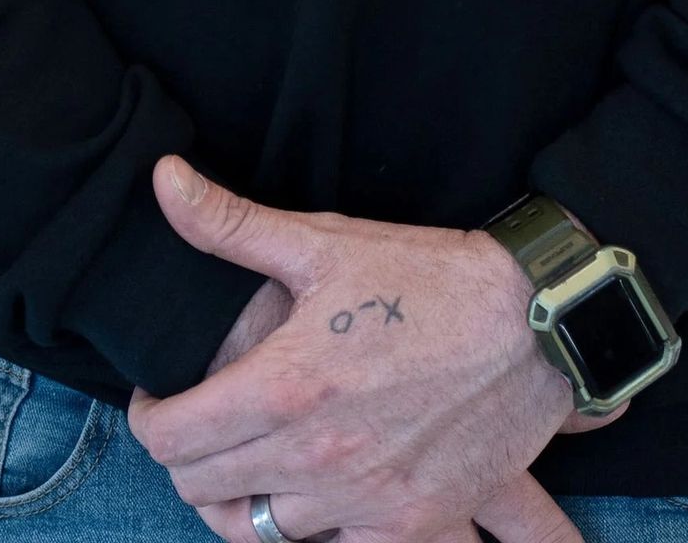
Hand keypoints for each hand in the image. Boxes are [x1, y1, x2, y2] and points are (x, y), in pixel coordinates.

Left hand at [127, 159, 631, 542]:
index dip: (150, 418)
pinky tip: (313, 493)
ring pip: (258, 532)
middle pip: (203, 491)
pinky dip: (312, 532)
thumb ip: (230, 223)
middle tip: (202, 425)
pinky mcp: (410, 526)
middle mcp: (317, 457)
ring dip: (242, 499)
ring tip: (250, 459)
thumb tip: (164, 179)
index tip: (160, 398)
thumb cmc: (428, 275)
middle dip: (189, 457)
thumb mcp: (325, 242)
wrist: (537, 323)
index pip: (172, 439)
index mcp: (286, 386)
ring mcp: (364, 500)